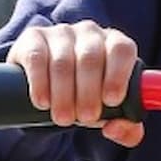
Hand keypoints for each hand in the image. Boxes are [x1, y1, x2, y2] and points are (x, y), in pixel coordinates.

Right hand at [6, 21, 143, 146]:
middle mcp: (89, 33)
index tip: (111, 101)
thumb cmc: (87, 97)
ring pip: (63, 61)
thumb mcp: (110, 114)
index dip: (118, 75)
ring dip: (63, 94)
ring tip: (63, 118)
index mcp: (114, 44)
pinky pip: (37, 57)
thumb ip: (126, 128)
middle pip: (90, 58)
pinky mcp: (33, 38)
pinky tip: (43, 101)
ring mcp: (60, 32)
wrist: (48, 87)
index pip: (122, 49)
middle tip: (85, 118)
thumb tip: (114, 128)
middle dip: (88, 93)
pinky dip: (40, 83)